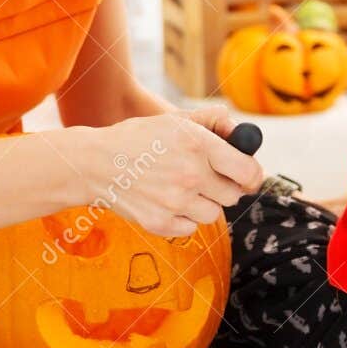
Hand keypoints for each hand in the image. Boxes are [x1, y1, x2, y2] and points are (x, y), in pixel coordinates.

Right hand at [75, 111, 264, 236]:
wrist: (95, 164)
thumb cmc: (136, 139)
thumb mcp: (173, 119)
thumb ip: (212, 121)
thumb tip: (240, 130)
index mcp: (199, 145)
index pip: (249, 172)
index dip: (252, 176)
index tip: (246, 177)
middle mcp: (191, 175)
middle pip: (233, 195)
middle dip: (223, 188)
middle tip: (204, 179)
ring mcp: (176, 202)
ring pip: (213, 214)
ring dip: (203, 204)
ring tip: (179, 189)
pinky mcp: (161, 224)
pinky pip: (190, 228)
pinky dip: (183, 218)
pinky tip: (164, 201)